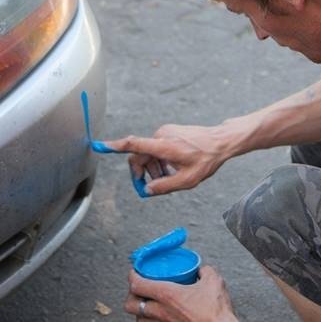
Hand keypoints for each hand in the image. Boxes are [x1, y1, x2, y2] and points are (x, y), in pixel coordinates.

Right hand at [104, 123, 232, 194]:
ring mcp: (165, 132)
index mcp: (163, 146)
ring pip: (148, 153)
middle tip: (152, 187)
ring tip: (169, 177)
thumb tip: (147, 190)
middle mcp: (161, 136)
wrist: (220, 141)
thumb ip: (165, 186)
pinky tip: (173, 167)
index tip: (99, 145)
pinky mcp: (169, 131)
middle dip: (142, 173)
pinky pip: (156, 147)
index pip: (134, 145)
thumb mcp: (187, 180)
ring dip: (153, 168)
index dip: (115, 146)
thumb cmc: (206, 160)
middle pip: (139, 156)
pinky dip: (159, 160)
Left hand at [124, 267, 237, 321]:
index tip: (135, 271)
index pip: (137, 284)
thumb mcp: (214, 282)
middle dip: (131, 295)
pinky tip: (158, 318)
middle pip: (130, 304)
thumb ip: (205, 271)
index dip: (132, 275)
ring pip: (138, 320)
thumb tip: (202, 270)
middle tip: (139, 289)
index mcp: (168, 295)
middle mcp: (160, 312)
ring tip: (148, 305)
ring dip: (141, 311)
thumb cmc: (216, 313)